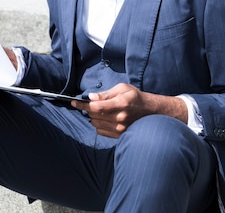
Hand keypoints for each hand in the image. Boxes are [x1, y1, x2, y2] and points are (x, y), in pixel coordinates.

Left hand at [71, 83, 187, 137]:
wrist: (151, 111)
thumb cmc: (135, 97)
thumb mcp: (122, 88)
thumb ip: (106, 93)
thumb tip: (91, 97)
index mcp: (121, 104)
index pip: (96, 107)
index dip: (82, 105)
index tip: (74, 102)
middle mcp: (120, 118)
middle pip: (94, 116)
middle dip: (88, 109)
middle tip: (89, 104)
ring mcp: (120, 128)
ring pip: (95, 124)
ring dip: (93, 117)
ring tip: (99, 110)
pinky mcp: (120, 135)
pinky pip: (100, 131)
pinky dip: (98, 125)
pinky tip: (104, 118)